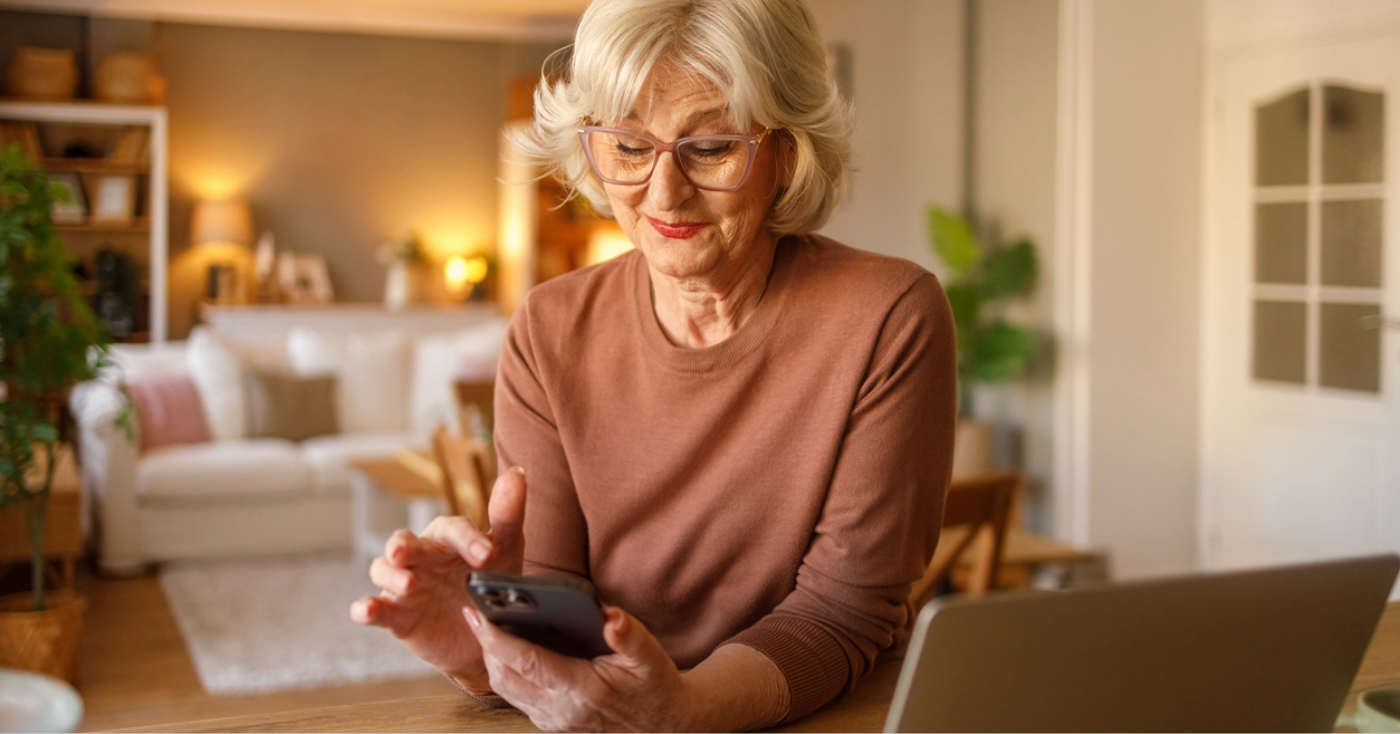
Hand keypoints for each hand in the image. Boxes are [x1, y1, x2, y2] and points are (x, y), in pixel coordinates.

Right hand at [350, 466, 526, 693]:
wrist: (485, 632)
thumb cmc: (490, 579)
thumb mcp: (506, 552)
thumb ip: (508, 516)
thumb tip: (516, 472)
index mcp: (448, 538)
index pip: (453, 529)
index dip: (467, 540)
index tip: (486, 555)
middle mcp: (421, 557)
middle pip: (405, 543)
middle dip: (402, 546)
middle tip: (402, 553)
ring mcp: (405, 584)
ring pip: (383, 570)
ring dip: (390, 575)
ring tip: (406, 584)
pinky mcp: (396, 615)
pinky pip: (375, 608)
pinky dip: (365, 608)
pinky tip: (365, 611)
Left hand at [468, 603, 696, 731]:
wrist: (663, 725)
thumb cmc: (655, 686)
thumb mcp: (651, 657)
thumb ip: (629, 636)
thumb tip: (610, 615)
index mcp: (583, 690)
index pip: (527, 662)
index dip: (497, 638)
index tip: (478, 614)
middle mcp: (562, 709)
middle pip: (505, 677)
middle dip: (485, 646)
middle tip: (476, 613)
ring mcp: (554, 720)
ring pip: (506, 690)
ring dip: (492, 660)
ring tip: (487, 627)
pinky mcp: (551, 723)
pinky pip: (517, 698)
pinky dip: (506, 673)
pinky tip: (508, 649)